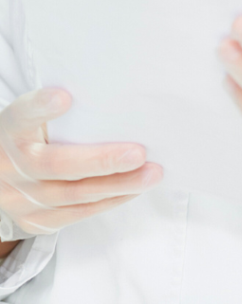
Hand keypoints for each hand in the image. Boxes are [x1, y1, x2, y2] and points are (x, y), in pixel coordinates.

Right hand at [0, 88, 161, 237]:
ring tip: (151, 174)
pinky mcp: (34, 221)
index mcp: (10, 131)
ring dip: (117, 185)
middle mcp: (9, 167)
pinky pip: (76, 214)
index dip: (40, 107)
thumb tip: (116, 95)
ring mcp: (18, 199)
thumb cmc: (34, 136)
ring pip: (72, 195)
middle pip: (55, 165)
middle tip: (138, 154)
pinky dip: (109, 200)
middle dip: (102, 161)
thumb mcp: (37, 119)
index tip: (64, 98)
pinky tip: (134, 189)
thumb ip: (66, 112)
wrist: (2, 175)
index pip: (22, 116)